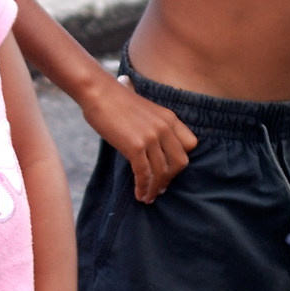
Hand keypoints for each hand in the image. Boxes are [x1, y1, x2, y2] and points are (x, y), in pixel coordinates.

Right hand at [79, 74, 196, 201]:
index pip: (190, 144)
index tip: (169, 169)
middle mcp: (165, 128)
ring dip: (155, 189)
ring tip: (148, 197)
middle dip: (170, 178)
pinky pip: (144, 174)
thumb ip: (155, 128)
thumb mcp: (146, 112)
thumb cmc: (116, 102)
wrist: (98, 92)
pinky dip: (142, 187)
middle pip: (180, 162)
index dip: (181, 159)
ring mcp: (151, 137)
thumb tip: (152, 151)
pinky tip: (138, 194)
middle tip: (160, 188)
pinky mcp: (135, 146)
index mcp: (170, 118)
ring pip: (162, 172)